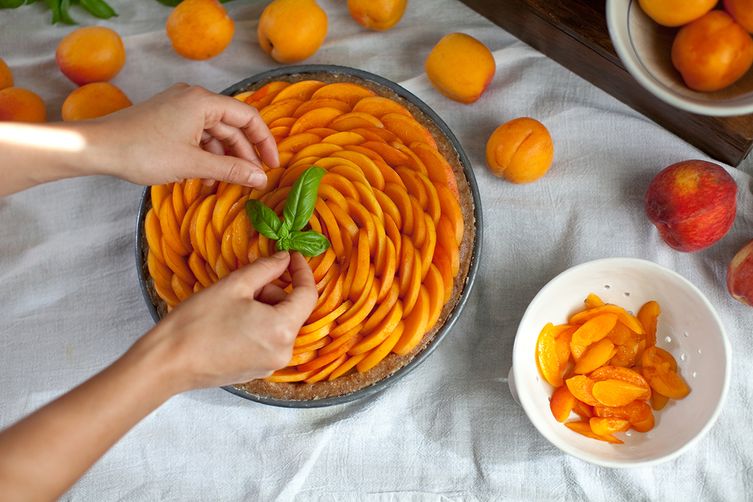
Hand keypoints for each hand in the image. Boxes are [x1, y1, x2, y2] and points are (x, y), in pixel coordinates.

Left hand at [91, 83, 278, 186]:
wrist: (98, 148)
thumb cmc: (144, 152)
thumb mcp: (193, 165)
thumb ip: (231, 170)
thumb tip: (261, 179)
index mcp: (203, 101)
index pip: (248, 118)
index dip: (265, 142)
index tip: (272, 166)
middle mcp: (194, 98)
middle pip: (232, 126)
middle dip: (244, 155)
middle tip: (252, 180)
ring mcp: (180, 108)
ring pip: (215, 134)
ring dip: (224, 159)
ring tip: (227, 184)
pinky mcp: (169, 119)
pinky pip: (198, 136)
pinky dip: (206, 156)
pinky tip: (206, 177)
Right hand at [140, 251, 317, 389]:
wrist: (167, 363)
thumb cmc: (198, 322)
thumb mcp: (234, 285)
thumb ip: (266, 268)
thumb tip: (285, 259)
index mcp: (282, 330)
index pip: (308, 295)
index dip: (302, 271)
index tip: (292, 256)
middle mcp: (283, 352)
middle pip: (291, 311)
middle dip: (271, 292)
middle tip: (243, 286)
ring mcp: (270, 365)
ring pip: (278, 325)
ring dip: (263, 308)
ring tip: (231, 306)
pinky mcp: (256, 372)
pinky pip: (267, 340)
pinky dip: (257, 326)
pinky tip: (230, 323)